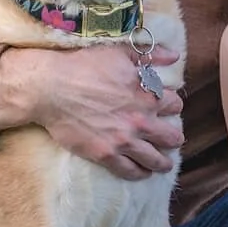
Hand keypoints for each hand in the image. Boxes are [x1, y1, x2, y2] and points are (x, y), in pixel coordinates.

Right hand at [11, 44, 183, 180]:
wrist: (52, 88)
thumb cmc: (84, 66)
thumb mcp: (120, 52)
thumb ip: (151, 55)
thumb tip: (174, 56)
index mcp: (148, 95)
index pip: (175, 105)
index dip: (172, 106)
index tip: (168, 109)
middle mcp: (141, 120)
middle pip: (172, 137)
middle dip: (174, 138)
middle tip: (171, 140)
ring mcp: (124, 140)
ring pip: (156, 160)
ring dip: (163, 162)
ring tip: (164, 164)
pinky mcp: (106, 155)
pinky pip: (131, 171)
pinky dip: (140, 173)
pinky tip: (143, 173)